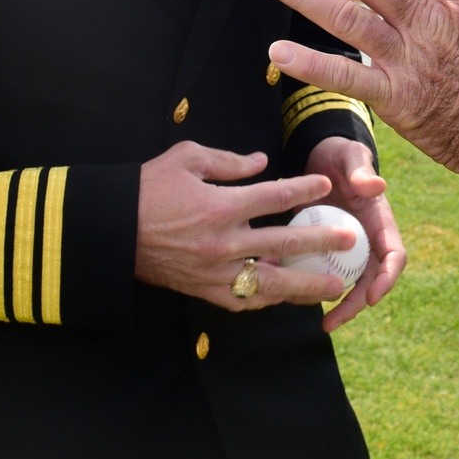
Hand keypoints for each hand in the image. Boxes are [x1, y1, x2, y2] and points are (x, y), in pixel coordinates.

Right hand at [134, 141, 347, 310]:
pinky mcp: (202, 290)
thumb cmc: (146, 188)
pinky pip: (243, 300)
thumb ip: (228, 161)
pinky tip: (287, 298)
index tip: (327, 187)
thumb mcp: (186, 159)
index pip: (275, 197)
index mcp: (221, 205)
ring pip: (270, 283)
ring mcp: (214, 271)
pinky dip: (267, 300)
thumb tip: (261, 162)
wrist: (108, 230)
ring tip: (335, 286)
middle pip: (283, 244)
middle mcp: (223, 242)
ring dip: (306, 285)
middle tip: (350, 241)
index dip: (305, 191)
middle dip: (321, 242)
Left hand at [304, 135, 405, 332]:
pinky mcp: (324, 249)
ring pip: (344, 282)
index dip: (386, 279)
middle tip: (332, 322)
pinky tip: (283, 290)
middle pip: (369, 280)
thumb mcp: (351, 157)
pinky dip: (305, 282)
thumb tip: (377, 186)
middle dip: (355, 304)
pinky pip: (319, 271)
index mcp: (381, 221)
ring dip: (331, 301)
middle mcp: (367, 240)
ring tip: (313, 318)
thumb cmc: (340, 154)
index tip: (373, 298)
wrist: (320, 156)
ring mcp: (346, 248)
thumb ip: (361, 171)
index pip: (394, 256)